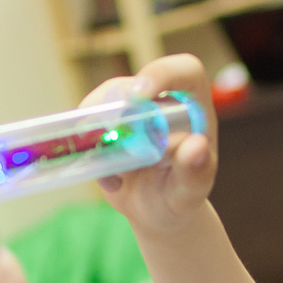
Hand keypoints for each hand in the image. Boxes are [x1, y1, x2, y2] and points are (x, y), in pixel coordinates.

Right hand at [96, 55, 217, 237]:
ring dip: (98, 137)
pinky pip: (86, 125)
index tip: (139, 96)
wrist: (156, 211)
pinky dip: (89, 152)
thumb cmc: (181, 197)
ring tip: (117, 177)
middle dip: (114, 113)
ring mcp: (130, 110)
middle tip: (109, 143)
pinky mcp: (106, 122)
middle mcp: (160, 100)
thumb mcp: (191, 191)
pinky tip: (112, 182)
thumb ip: (196, 172)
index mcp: (192, 106)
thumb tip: (196, 146)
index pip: (182, 71)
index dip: (160, 74)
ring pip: (102, 104)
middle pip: (130, 86)